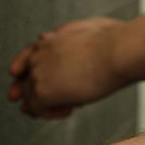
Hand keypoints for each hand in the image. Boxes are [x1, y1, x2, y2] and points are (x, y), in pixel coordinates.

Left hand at [8, 17, 127, 116]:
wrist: (118, 51)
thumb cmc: (110, 40)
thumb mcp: (81, 31)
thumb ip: (61, 37)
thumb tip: (46, 39)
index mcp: (45, 41)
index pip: (26, 61)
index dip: (29, 76)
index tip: (39, 85)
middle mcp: (36, 56)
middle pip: (26, 82)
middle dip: (43, 93)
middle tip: (66, 99)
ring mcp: (36, 74)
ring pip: (30, 98)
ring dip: (49, 105)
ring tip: (72, 103)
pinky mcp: (41, 92)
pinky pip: (36, 110)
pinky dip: (51, 113)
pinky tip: (70, 108)